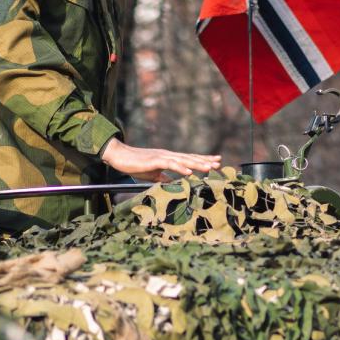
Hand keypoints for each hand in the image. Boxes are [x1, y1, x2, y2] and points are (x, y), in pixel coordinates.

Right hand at [100, 138, 220, 182]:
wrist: (119, 156)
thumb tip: (175, 184)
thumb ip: (165, 178)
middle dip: (205, 160)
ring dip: (197, 164)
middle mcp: (168, 155)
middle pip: (190, 158)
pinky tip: (189, 172)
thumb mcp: (153, 174)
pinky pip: (170, 164)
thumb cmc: (135, 165)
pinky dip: (180, 168)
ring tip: (209, 167)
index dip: (202, 160)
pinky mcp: (154, 160)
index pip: (188, 159)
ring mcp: (162, 156)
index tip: (215, 162)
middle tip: (219, 163)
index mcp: (168, 158)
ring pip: (183, 160)